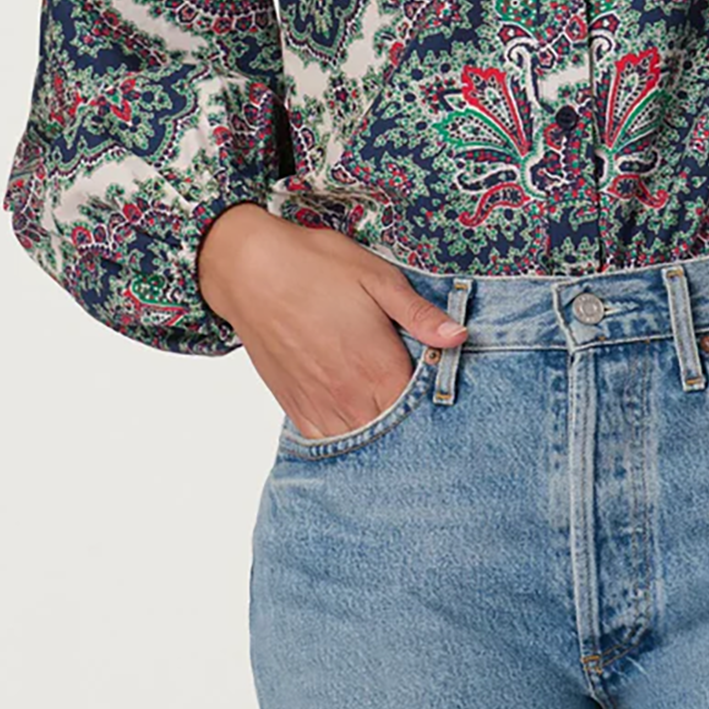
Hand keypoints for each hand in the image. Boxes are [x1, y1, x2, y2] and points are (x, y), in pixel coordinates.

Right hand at [196, 204, 467, 438]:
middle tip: (421, 404)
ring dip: (378, 433)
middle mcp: (349, 396)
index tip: (444, 389)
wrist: (248, 270)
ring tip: (389, 413)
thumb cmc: (316, 266)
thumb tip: (460, 337)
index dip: (437, 403)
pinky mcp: (294, 406)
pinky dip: (344, 436)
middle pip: (393, 433)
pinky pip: (325, 440)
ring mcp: (319, 405)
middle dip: (412, 423)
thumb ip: (420, 315)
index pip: (422, 410)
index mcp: (378, 368)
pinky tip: (354, 417)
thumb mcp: (378, 278)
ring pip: (359, 442)